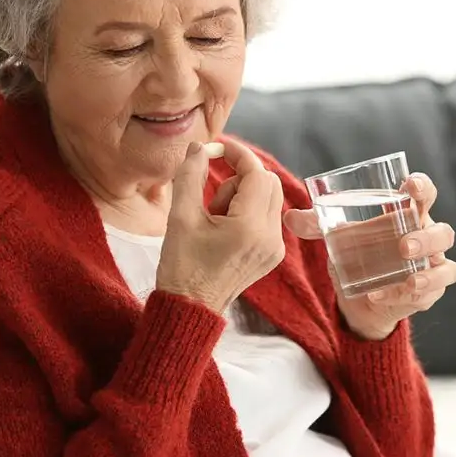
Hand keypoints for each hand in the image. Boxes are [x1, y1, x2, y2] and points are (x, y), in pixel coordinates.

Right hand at [156, 139, 285, 313]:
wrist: (190, 309)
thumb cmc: (181, 267)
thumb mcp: (180, 217)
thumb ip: (190, 175)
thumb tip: (199, 147)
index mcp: (249, 227)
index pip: (256, 173)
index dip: (237, 154)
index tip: (217, 146)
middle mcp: (270, 237)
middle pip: (268, 182)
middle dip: (240, 177)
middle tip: (211, 197)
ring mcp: (275, 247)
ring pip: (269, 198)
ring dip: (242, 195)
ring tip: (214, 218)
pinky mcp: (272, 254)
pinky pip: (268, 216)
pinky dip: (248, 210)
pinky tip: (224, 229)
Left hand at [284, 172, 455, 340]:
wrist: (364, 295)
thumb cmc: (360, 251)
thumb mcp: (338, 237)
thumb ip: (317, 225)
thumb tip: (290, 217)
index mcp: (408, 214)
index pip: (425, 193)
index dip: (422, 187)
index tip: (410, 186)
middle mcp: (426, 238)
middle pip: (443, 232)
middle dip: (427, 238)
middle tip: (403, 245)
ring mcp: (433, 267)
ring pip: (447, 266)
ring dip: (428, 270)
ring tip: (407, 275)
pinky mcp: (430, 293)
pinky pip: (431, 293)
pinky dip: (410, 294)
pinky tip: (383, 294)